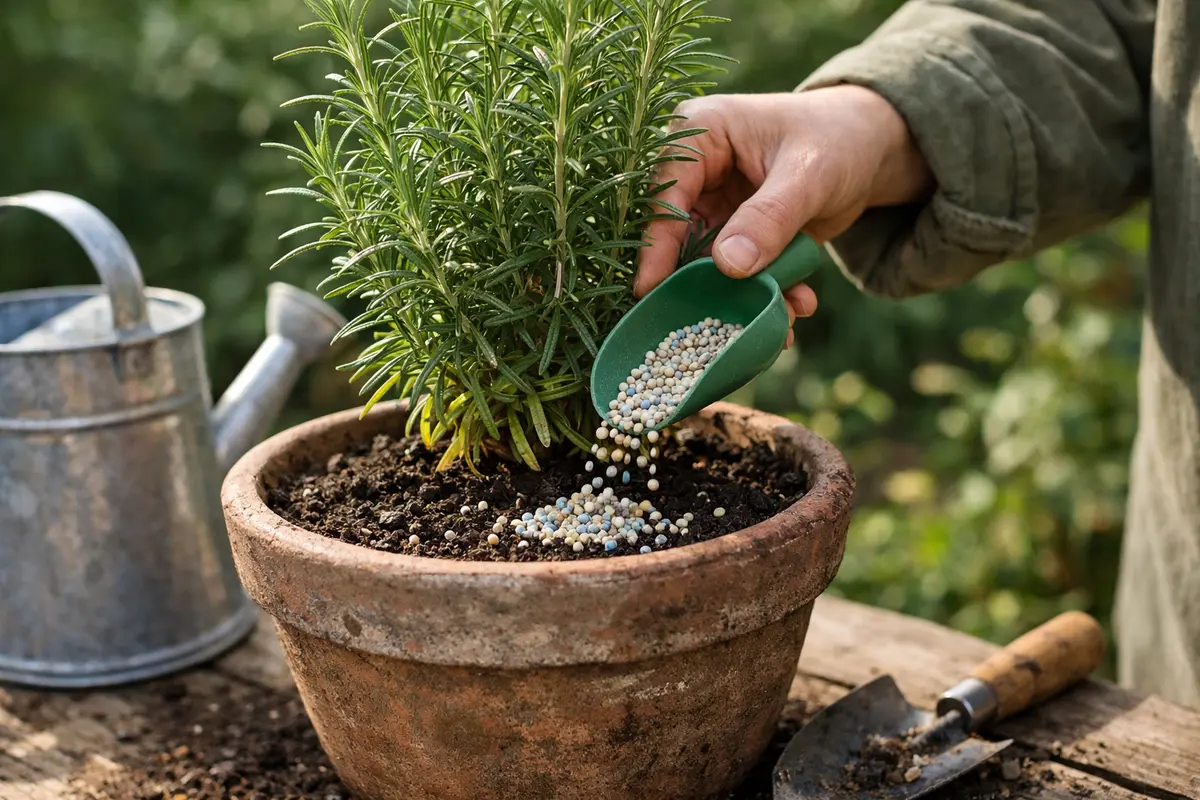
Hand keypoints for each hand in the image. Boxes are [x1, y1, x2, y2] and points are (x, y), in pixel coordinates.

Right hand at [635, 86, 934, 346]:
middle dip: (705, 283)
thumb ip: (768, 218)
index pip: (665, 194)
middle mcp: (696, 173)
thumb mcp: (807, 174)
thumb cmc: (837, 138)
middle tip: (715, 325)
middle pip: (678, 237)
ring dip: (742, 296)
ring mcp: (714, 207)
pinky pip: (738, 273)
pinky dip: (765, 293)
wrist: (870, 147)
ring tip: (780, 320)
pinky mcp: (735, 235)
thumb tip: (728, 266)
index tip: (651, 288)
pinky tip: (796, 307)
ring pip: (710, 263)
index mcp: (698, 135)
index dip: (657, 243)